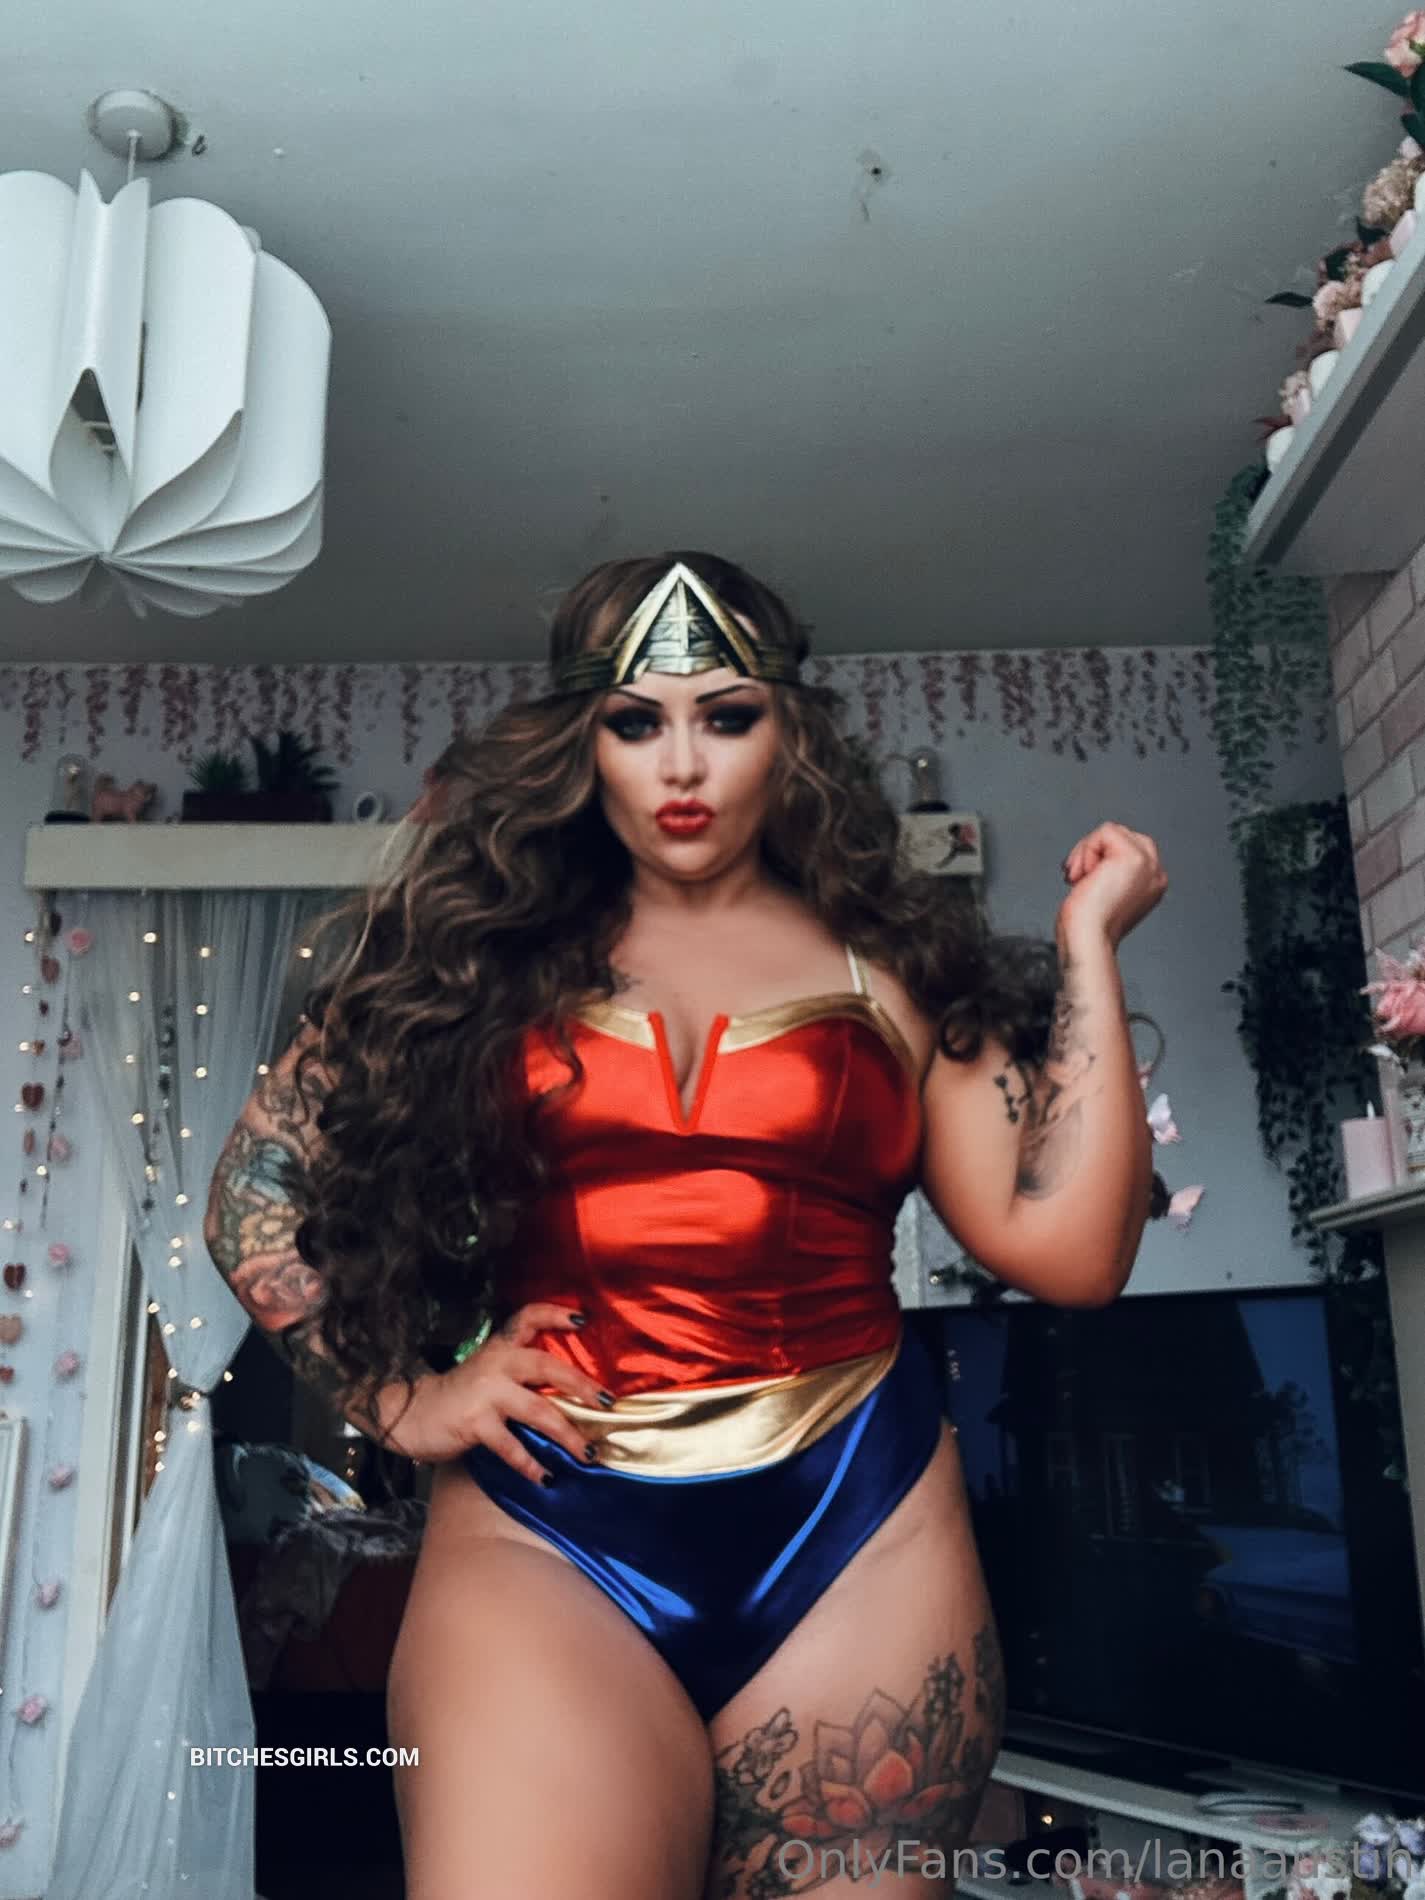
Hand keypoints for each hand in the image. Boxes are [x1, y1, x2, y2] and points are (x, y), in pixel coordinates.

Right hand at [388, 1302, 611, 1479]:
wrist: (410, 1412)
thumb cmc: (460, 1395)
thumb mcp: (489, 1372)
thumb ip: (521, 1374)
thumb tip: (574, 1392)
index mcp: (501, 1347)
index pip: (528, 1318)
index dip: (556, 1314)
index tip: (583, 1318)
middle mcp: (495, 1364)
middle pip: (545, 1365)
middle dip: (580, 1384)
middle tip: (607, 1401)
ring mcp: (485, 1393)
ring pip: (537, 1410)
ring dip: (567, 1433)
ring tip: (588, 1453)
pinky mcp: (474, 1423)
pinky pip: (510, 1446)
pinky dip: (530, 1464)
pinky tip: (546, 1477)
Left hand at [1057, 821, 1167, 950]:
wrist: (1088, 939)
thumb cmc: (1087, 927)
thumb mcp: (1104, 893)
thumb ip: (1110, 873)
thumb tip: (1094, 857)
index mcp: (1152, 883)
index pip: (1126, 846)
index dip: (1099, 857)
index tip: (1085, 880)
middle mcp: (1155, 872)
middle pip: (1120, 835)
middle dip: (1092, 851)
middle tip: (1079, 878)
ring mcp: (1148, 863)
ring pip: (1111, 832)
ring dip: (1086, 852)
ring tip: (1082, 879)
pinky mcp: (1133, 856)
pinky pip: (1105, 831)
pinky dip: (1086, 850)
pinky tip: (1085, 876)